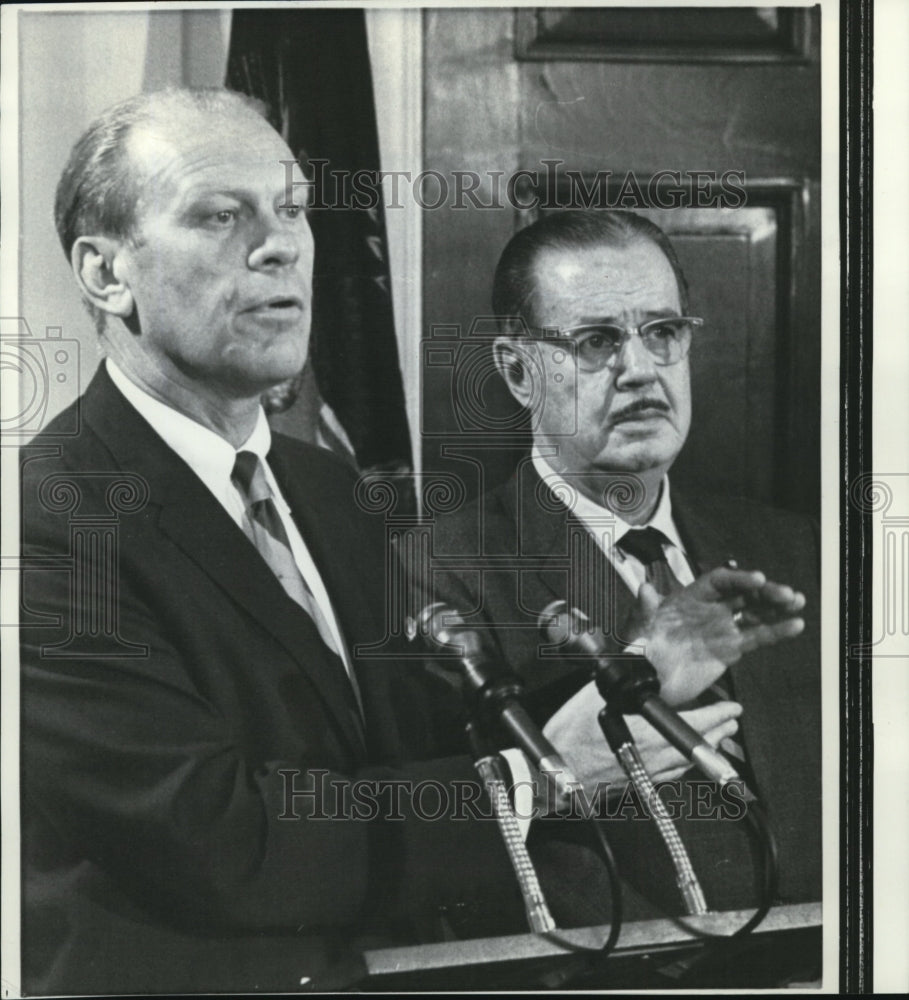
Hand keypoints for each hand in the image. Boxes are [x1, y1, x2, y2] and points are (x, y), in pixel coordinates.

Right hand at [541, 681, 742, 807]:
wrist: (552, 773)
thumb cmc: (569, 737)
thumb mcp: (592, 695)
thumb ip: (621, 672)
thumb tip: (640, 645)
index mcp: (647, 734)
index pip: (694, 725)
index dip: (717, 716)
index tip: (732, 709)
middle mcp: (653, 757)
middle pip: (697, 746)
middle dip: (718, 732)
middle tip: (731, 722)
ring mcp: (647, 773)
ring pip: (687, 763)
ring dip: (705, 749)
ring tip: (717, 738)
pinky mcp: (637, 783)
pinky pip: (671, 775)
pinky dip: (684, 764)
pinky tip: (682, 761)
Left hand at [632, 567, 805, 705]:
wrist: (647, 681)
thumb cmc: (639, 648)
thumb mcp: (639, 626)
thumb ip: (644, 608)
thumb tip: (644, 588)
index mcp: (691, 598)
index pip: (721, 581)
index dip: (740, 578)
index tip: (758, 579)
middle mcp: (710, 609)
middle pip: (743, 594)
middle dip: (766, 591)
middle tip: (786, 594)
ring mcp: (722, 628)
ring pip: (755, 613)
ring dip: (776, 607)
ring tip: (797, 602)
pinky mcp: (730, 649)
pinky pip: (757, 637)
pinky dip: (776, 632)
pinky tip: (795, 626)